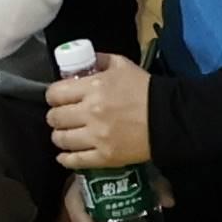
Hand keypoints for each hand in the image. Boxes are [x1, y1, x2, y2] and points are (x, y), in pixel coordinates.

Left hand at [43, 57, 156, 175]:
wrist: (168, 118)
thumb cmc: (145, 89)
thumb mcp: (122, 65)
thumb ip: (99, 61)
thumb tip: (81, 63)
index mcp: (93, 88)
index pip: (55, 94)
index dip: (53, 96)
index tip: (58, 99)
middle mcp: (90, 113)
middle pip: (55, 117)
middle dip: (55, 116)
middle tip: (61, 117)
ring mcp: (97, 137)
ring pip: (61, 139)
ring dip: (59, 136)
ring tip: (65, 135)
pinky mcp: (105, 157)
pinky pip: (76, 160)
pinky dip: (66, 159)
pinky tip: (65, 155)